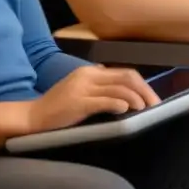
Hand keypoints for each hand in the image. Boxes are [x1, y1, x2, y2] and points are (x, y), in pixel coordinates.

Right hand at [25, 65, 160, 134]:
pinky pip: (104, 100)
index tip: (152, 99)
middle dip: (145, 90)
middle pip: (126, 77)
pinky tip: (126, 110)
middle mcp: (87, 75)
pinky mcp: (78, 102)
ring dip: (136, 98)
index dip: (142, 85)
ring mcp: (82, 88)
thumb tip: (126, 94)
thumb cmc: (58, 108)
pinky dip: (119, 104)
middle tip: (155, 105)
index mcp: (89, 71)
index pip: (124, 73)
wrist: (33, 116)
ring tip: (144, 109)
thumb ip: (99, 88)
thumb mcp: (80, 91)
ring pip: (118, 88)